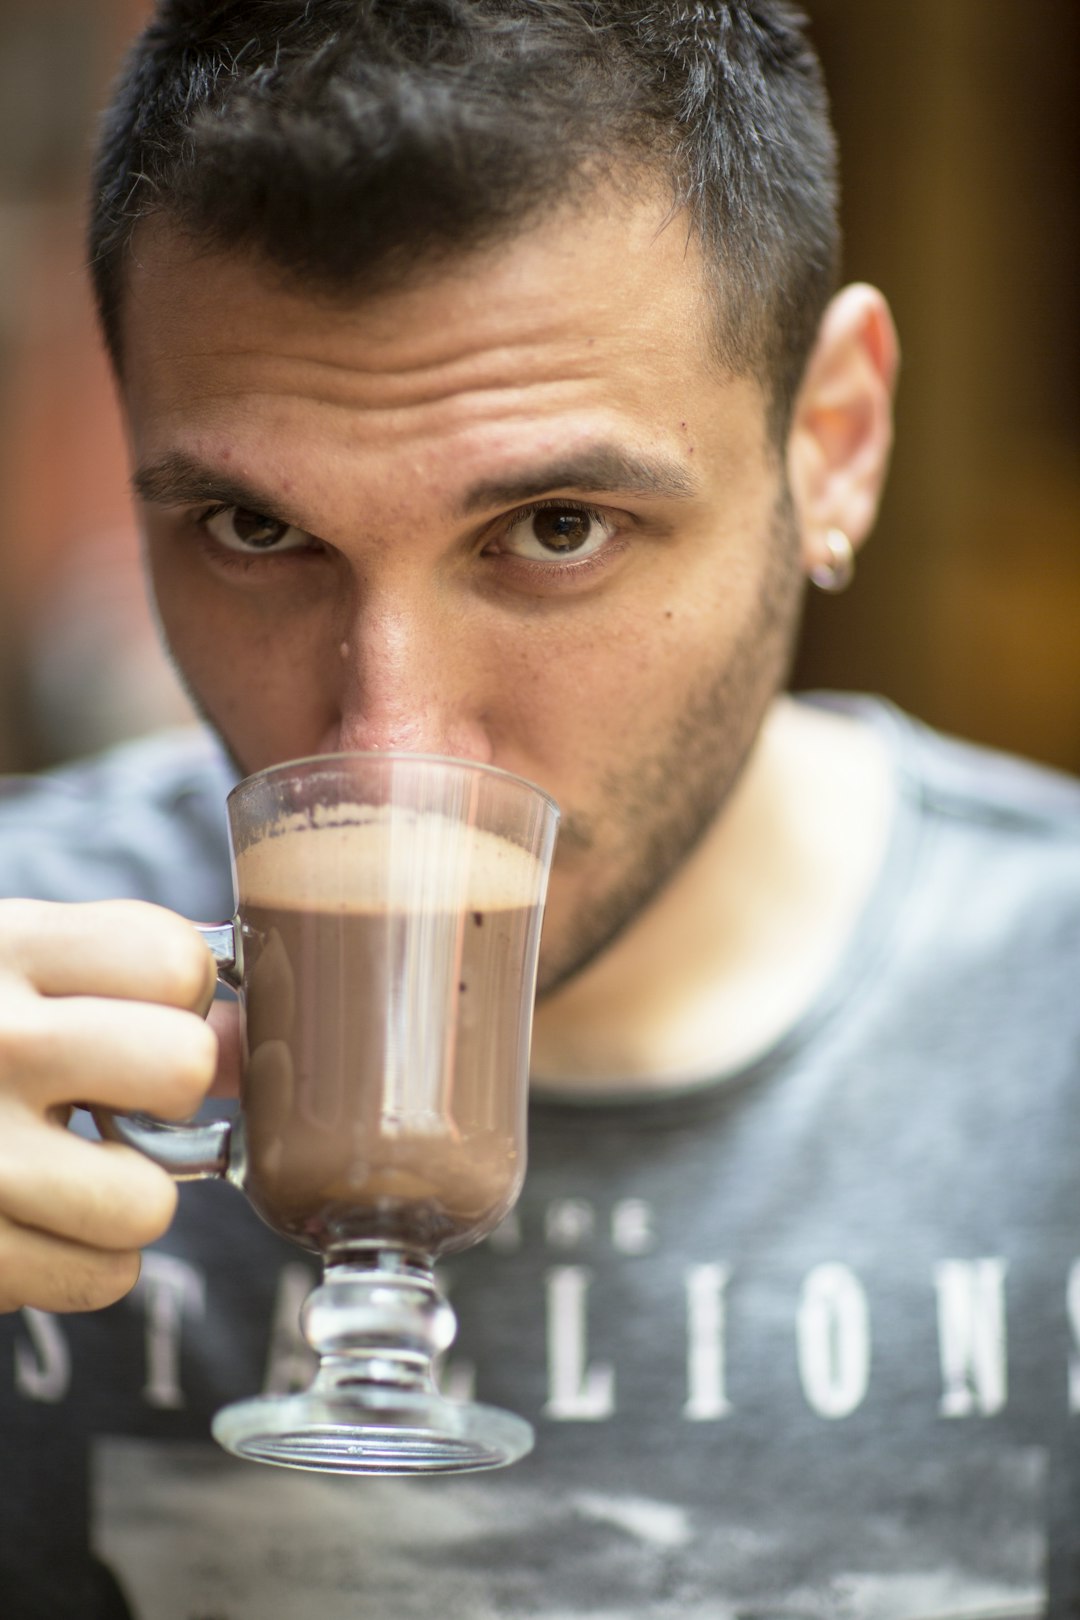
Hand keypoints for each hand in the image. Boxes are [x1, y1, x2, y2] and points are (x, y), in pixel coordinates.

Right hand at [0, 899, 218, 1313]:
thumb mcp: (22, 968)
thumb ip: (135, 979)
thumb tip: (256, 1040)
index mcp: (5, 948)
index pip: (177, 961)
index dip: (180, 992)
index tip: (137, 1006)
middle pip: (182, 1067)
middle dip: (169, 1086)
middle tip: (118, 1093)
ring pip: (148, 1203)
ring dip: (128, 1195)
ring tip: (72, 1166)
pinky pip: (102, 1279)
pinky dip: (82, 1260)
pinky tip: (32, 1217)